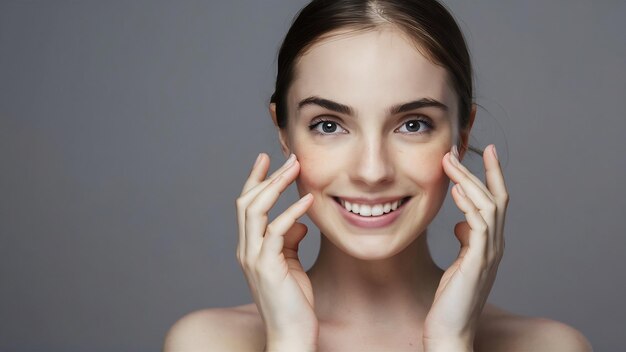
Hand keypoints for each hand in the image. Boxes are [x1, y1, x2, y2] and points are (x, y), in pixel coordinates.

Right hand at [236, 152, 317, 350]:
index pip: (247, 207)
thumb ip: (290, 241)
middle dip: (267, 177)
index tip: (266, 159)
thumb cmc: (293, 302)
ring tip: (295, 168)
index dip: (255, 181)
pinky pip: (277, 232)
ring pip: (256, 211)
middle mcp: (247, 250)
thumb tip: (299, 222)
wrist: (292, 334)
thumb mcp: (292, 265)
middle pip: (248, 203)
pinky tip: (308, 201)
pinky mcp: (268, 267)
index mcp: (250, 248)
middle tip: (288, 158)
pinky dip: (292, 212)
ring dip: (276, 186)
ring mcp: (254, 258)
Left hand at [423, 144, 508, 350]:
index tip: (484, 151)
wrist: (451, 330)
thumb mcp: (459, 263)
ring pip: (488, 206)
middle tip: (457, 150)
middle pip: (496, 198)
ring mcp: (489, 253)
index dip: (492, 176)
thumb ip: (465, 242)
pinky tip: (457, 192)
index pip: (496, 202)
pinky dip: (469, 206)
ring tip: (449, 162)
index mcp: (490, 244)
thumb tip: (461, 224)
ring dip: (468, 181)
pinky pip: (478, 226)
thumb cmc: (451, 299)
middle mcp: (495, 245)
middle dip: (479, 170)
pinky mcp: (477, 262)